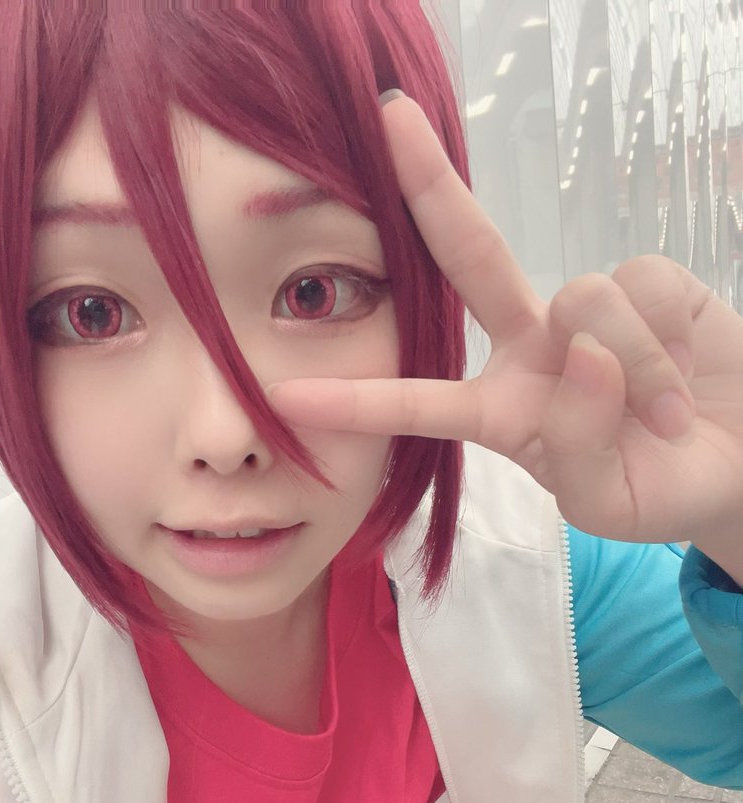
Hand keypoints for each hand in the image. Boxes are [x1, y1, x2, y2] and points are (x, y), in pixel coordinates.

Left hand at [268, 94, 742, 577]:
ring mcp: (586, 312)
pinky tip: (683, 381)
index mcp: (502, 411)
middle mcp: (532, 348)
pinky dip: (663, 350)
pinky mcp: (650, 283)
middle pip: (470, 256)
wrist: (734, 465)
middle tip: (387, 118)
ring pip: (580, 301)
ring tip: (664, 418)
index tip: (289, 398)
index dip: (359, 402)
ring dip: (629, 368)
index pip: (421, 402)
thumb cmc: (656, 487)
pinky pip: (640, 291)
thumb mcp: (605, 498)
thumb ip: (577, 444)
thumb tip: (581, 349)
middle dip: (429, 187)